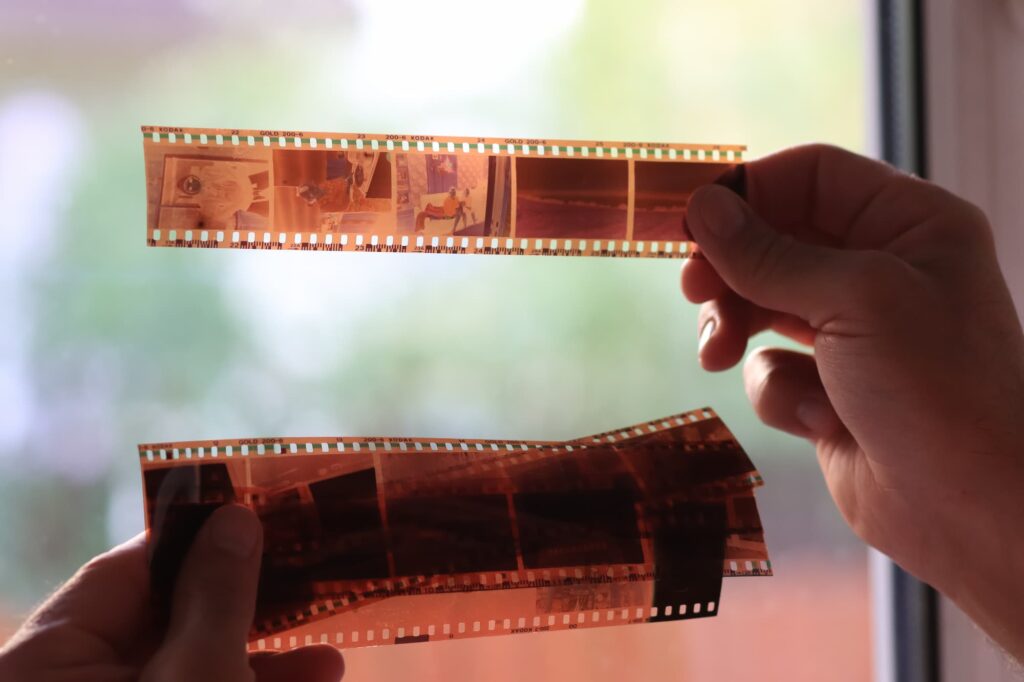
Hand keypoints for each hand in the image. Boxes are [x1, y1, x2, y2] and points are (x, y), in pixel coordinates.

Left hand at [0, 505, 344, 681]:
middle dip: (251, 604)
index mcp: (46, 659)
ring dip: (267, 657)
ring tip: (329, 655)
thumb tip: (234, 517)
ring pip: (193, 663)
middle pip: (169, 618)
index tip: (260, 512)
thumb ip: (217, 593)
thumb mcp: (201, 672)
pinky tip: (315, 677)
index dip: (201, 537)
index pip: (128, 569)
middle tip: (310, 573)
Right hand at [681, 145, 1023, 659]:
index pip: (811, 177)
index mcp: (910, 225)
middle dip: (731, 267)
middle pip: (776, 239)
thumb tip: (701, 207)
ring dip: (734, 327)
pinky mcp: (828, 387)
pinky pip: (772, 366)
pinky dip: (780, 391)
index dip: (749, 191)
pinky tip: (816, 418)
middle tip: (694, 291)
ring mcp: (853, 331)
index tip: (691, 219)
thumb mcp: (854, 300)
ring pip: (761, 303)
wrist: (973, 512)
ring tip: (717, 355)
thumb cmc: (937, 390)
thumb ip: (769, 253)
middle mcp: (881, 270)